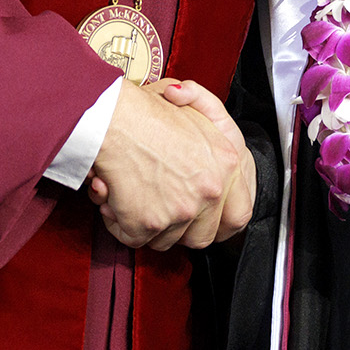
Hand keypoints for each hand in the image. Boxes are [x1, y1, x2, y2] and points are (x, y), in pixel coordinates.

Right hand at [85, 82, 230, 248]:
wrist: (113, 116)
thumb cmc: (146, 110)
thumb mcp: (196, 112)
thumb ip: (212, 136)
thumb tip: (212, 158)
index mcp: (227, 164)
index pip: (237, 215)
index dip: (217, 221)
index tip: (202, 219)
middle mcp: (209, 191)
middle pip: (200, 235)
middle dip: (177, 228)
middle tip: (159, 209)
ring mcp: (181, 211)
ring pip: (165, 239)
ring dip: (146, 225)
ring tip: (130, 197)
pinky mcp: (149, 223)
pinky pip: (134, 238)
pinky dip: (119, 224)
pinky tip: (112, 199)